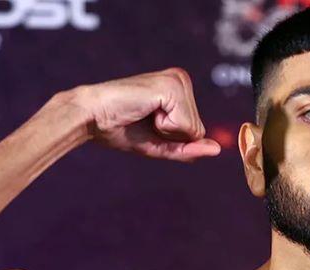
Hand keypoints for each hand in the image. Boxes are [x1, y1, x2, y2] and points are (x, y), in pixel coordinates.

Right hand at [73, 68, 220, 161]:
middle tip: (145, 119)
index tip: (149, 123)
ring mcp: (178, 81)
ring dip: (167, 130)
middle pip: (198, 130)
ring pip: (193, 129)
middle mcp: (182, 79)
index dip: (173, 138)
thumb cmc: (121, 129)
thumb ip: (189, 149)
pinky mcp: (171, 87)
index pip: (197, 131)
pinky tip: (145, 109)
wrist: (92, 117)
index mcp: (181, 89)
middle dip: (171, 135)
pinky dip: (164, 127)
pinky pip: (184, 125)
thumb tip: (218, 149)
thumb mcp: (161, 144)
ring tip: (144, 113)